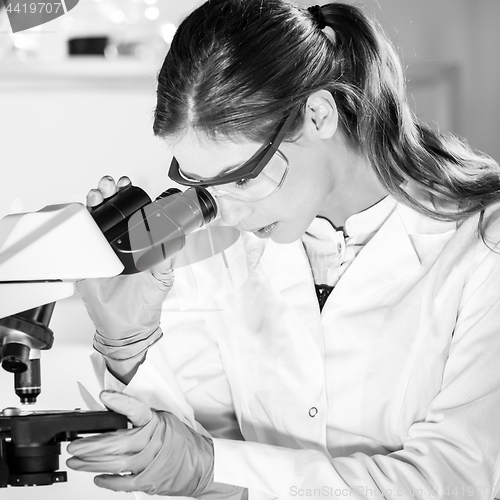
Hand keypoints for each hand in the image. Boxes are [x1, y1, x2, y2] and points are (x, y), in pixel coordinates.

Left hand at [67, 391, 213, 496]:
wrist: (202, 464)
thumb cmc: (183, 441)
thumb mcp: (165, 419)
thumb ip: (142, 417)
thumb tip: (115, 411)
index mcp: (157, 423)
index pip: (137, 410)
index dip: (120, 402)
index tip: (104, 395)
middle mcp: (152, 442)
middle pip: (116, 443)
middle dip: (91, 445)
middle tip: (75, 445)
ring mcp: (149, 463)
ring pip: (114, 464)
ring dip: (91, 463)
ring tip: (76, 460)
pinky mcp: (148, 480)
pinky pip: (123, 482)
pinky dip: (108, 481)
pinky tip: (96, 477)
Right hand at [76, 176, 174, 377]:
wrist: (127, 328)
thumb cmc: (145, 304)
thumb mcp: (162, 278)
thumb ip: (168, 258)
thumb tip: (178, 238)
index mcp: (137, 243)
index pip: (131, 213)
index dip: (128, 196)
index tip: (128, 185)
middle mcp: (118, 244)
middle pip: (111, 211)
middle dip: (109, 193)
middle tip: (110, 186)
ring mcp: (101, 252)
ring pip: (93, 220)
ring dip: (93, 203)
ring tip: (97, 194)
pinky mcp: (87, 264)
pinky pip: (78, 242)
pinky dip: (77, 226)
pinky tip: (82, 215)